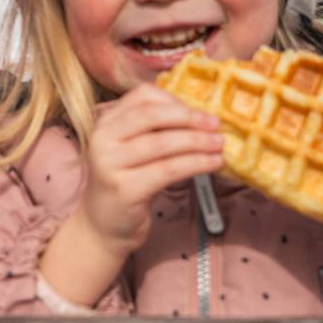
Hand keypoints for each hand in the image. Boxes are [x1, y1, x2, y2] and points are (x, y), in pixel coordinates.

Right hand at [78, 84, 224, 253]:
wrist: (103, 226)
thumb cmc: (126, 183)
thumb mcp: (132, 150)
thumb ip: (154, 131)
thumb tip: (200, 116)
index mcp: (106, 122)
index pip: (142, 96)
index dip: (174, 100)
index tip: (199, 110)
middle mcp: (103, 139)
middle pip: (151, 115)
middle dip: (188, 117)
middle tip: (216, 124)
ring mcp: (111, 164)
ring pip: (161, 143)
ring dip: (197, 142)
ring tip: (220, 145)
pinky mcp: (125, 189)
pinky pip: (167, 170)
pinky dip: (195, 164)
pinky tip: (213, 164)